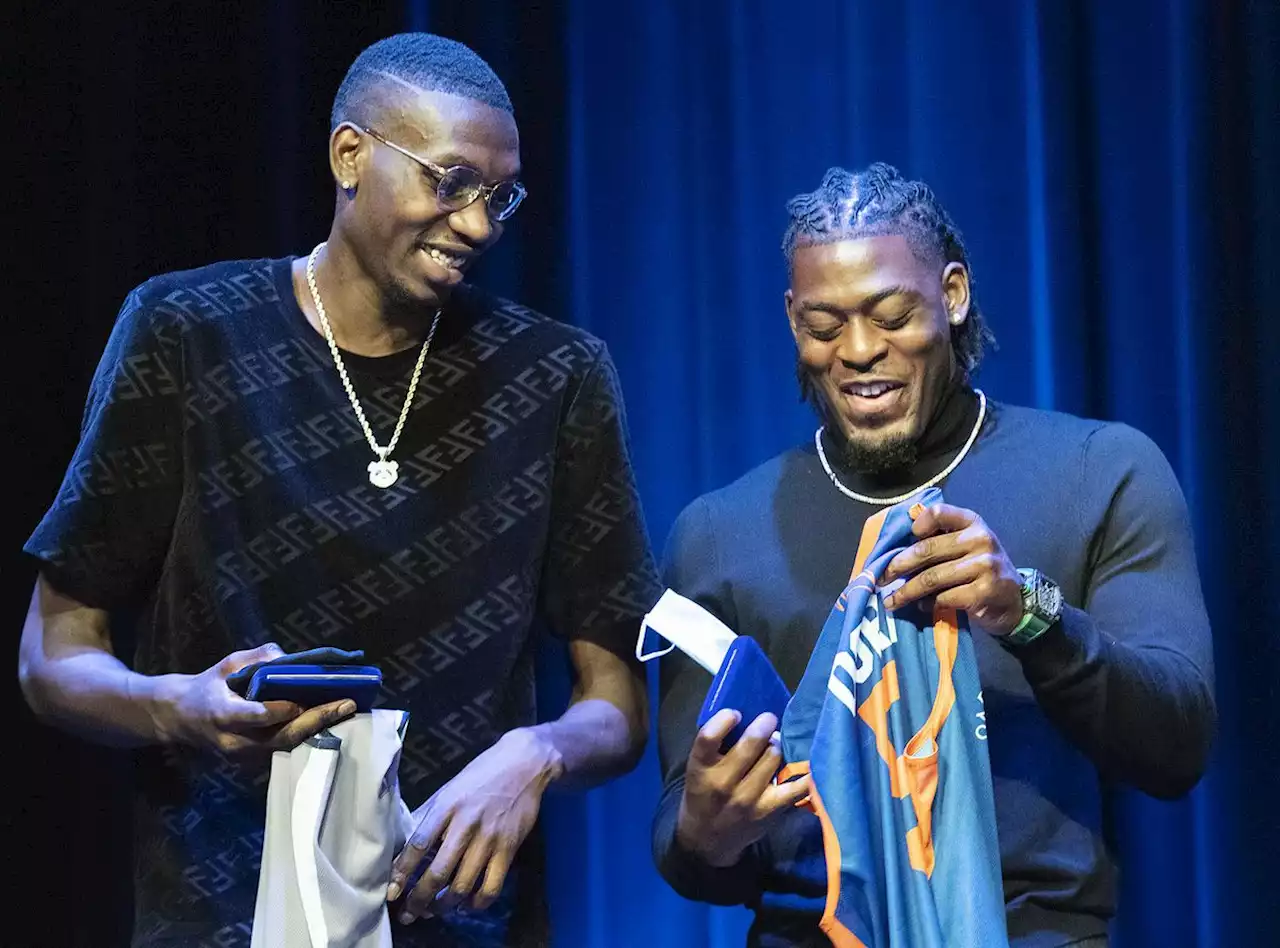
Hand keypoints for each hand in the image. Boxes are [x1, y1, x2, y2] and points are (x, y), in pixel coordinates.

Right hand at [152, 643, 355, 758]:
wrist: (180, 718)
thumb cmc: (210, 685)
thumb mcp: (227, 664)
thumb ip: (257, 659)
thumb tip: (289, 659)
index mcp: (221, 713)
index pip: (254, 716)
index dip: (279, 711)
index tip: (303, 701)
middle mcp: (234, 740)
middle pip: (280, 737)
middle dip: (316, 721)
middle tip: (346, 704)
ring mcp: (244, 755)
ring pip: (286, 746)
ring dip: (318, 729)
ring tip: (346, 709)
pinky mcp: (253, 761)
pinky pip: (285, 748)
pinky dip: (308, 734)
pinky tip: (331, 718)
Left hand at [388, 727, 563, 923]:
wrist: (524, 763)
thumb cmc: (481, 774)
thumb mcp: (449, 788)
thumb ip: (428, 814)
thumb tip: (404, 841)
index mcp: (446, 806)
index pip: (418, 845)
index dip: (402, 872)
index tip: (391, 891)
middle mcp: (466, 824)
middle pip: (438, 872)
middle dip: (420, 899)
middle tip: (410, 913)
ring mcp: (489, 838)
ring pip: (463, 885)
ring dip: (445, 905)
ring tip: (434, 910)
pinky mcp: (509, 848)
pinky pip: (492, 886)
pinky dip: (477, 902)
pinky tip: (467, 904)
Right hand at [675, 709, 811, 867]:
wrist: (706, 840)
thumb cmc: (704, 793)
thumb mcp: (698, 769)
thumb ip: (716, 746)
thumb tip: (748, 715)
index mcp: (699, 768)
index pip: (708, 737)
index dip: (725, 719)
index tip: (736, 714)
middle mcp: (722, 783)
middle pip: (750, 745)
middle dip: (764, 725)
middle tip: (769, 718)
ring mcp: (747, 799)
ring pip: (773, 758)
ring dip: (777, 745)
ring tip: (776, 743)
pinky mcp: (768, 810)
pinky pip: (795, 788)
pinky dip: (806, 774)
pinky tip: (810, 762)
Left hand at [880, 503, 1022, 636]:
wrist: (1013, 600)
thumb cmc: (980, 570)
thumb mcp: (966, 546)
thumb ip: (940, 539)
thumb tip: (895, 548)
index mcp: (972, 522)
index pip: (940, 512)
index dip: (919, 523)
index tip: (907, 537)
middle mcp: (980, 539)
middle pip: (927, 549)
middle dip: (898, 566)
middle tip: (881, 578)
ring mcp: (984, 565)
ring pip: (932, 578)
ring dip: (906, 591)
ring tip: (891, 600)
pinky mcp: (984, 591)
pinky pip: (944, 597)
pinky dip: (927, 604)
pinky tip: (921, 606)